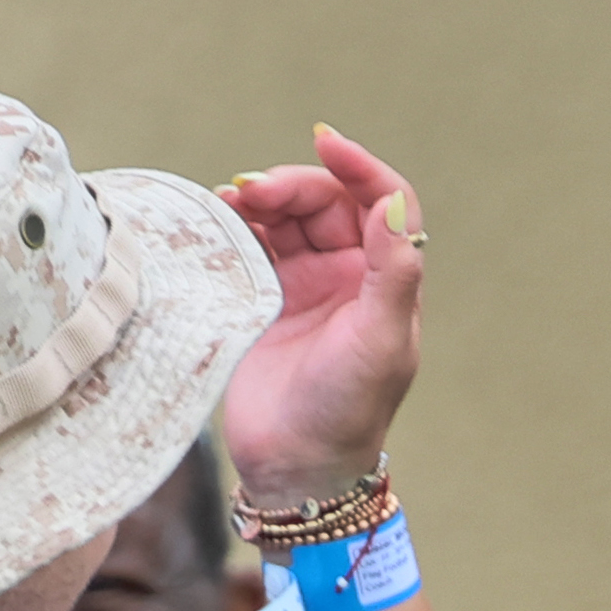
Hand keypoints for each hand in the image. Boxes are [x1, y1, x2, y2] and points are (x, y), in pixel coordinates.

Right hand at [218, 125, 424, 504]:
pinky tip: (217, 224)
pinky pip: (251, 253)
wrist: (294, 467)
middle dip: (292, 187)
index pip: (380, 200)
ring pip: (285, 224)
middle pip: (324, 205)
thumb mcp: (381, 342)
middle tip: (251, 190)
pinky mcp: (262, 308)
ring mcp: (303, 290)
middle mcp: (347, 276)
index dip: (356, 167)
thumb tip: (393, 202)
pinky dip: (235, 232)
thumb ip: (392, 273)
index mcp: (383, 279)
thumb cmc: (346, 410)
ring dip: (260, 204)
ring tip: (229, 201)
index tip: (324, 143)